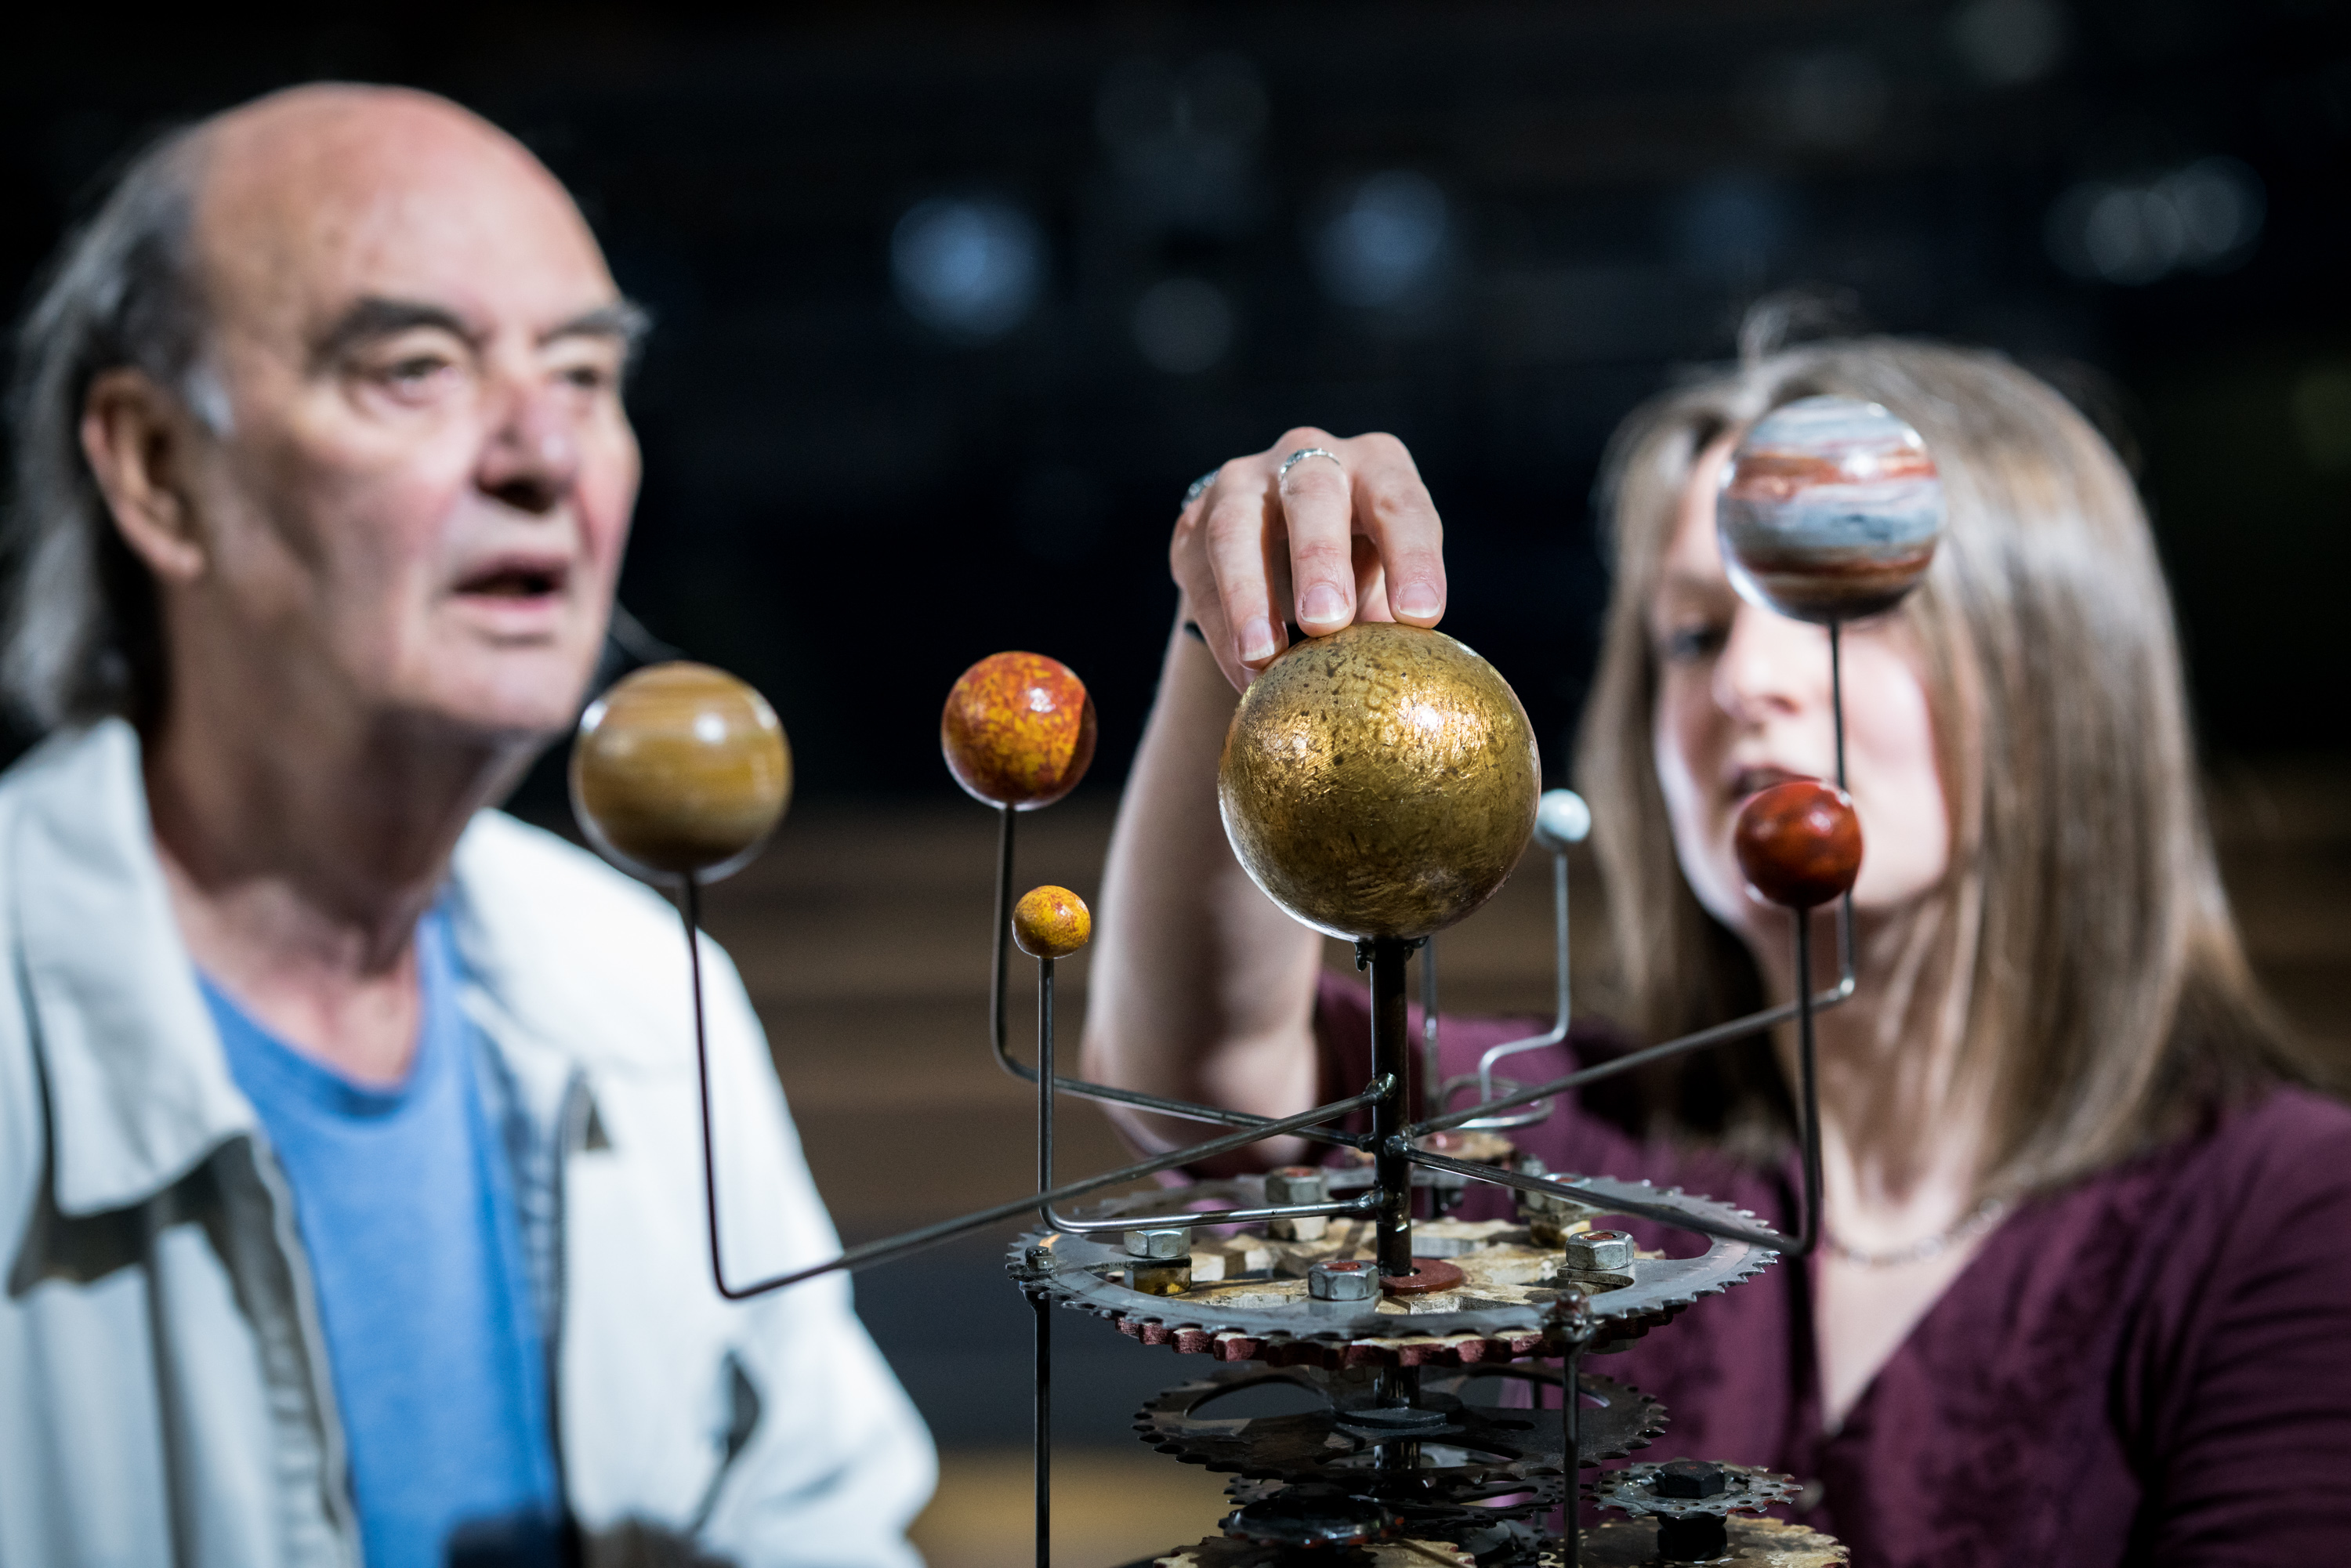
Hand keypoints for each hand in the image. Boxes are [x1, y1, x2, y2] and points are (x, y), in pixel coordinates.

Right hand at [1172, 428, 1445, 688]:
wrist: (1276, 546)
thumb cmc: (1355, 567)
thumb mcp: (1385, 574)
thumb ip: (1392, 613)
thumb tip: (1401, 671)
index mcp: (1375, 465)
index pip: (1400, 502)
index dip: (1412, 556)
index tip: (1419, 616)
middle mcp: (1309, 457)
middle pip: (1313, 495)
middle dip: (1319, 559)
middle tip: (1326, 621)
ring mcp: (1243, 482)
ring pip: (1237, 528)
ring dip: (1249, 596)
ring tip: (1262, 657)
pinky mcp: (1195, 521)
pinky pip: (1201, 574)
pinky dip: (1222, 628)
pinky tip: (1241, 673)